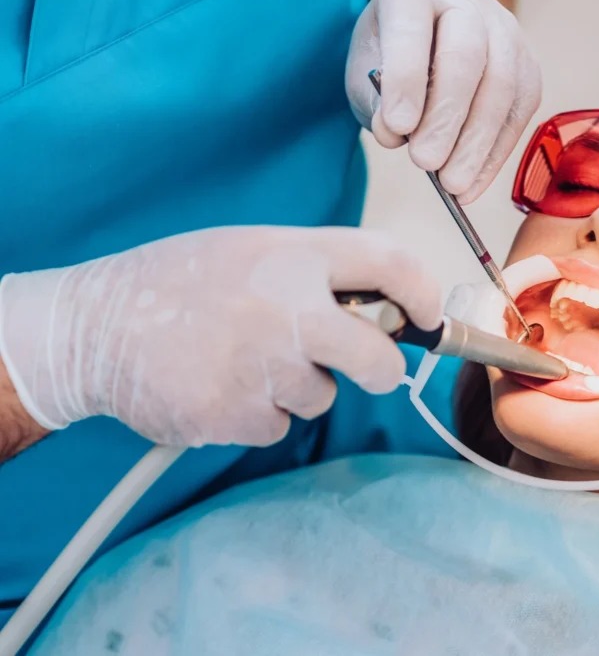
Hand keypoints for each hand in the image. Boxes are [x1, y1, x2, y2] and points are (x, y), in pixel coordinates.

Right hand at [0, 226, 440, 446]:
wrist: (93, 328)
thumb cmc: (178, 284)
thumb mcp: (251, 250)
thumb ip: (317, 273)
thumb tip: (386, 306)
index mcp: (293, 257)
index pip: (392, 264)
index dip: (425, 293)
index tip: (428, 315)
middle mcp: (287, 310)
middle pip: (380, 361)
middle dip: (382, 370)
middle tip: (366, 366)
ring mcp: (262, 368)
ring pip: (322, 397)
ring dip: (297, 386)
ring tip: (243, 357)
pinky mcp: (237, 416)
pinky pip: (279, 424)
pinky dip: (259, 412)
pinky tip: (222, 384)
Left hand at [346, 0, 541, 202]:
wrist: (429, 34)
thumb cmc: (392, 54)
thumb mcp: (365, 71)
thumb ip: (375, 101)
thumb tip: (396, 134)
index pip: (412, 30)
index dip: (407, 79)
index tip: (397, 126)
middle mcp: (466, 1)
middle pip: (467, 56)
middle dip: (447, 117)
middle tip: (426, 162)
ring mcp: (505, 30)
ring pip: (503, 86)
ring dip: (477, 143)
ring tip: (452, 184)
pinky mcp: (528, 65)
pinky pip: (520, 111)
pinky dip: (496, 153)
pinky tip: (473, 183)